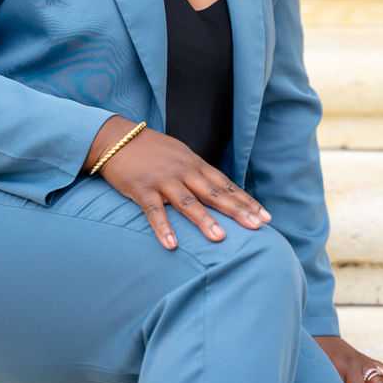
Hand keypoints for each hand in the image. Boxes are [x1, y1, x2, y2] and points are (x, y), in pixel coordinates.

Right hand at [95, 121, 271, 249]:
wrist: (116, 138)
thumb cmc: (150, 150)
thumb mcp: (179, 155)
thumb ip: (198, 172)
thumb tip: (220, 189)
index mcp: (194, 164)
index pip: (225, 184)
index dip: (246, 200)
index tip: (266, 216)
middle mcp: (183, 171)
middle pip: (214, 192)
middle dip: (237, 210)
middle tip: (257, 227)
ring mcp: (162, 180)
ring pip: (187, 202)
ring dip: (204, 220)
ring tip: (220, 238)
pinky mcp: (141, 189)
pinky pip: (154, 211)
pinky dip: (163, 228)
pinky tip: (172, 244)